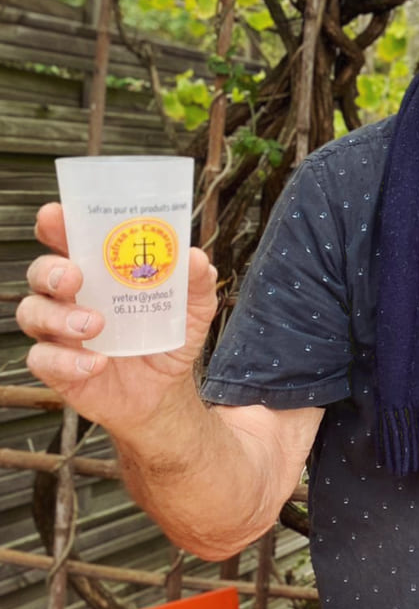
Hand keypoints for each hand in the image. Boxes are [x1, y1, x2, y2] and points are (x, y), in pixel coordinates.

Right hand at [17, 203, 219, 438]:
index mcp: (95, 273)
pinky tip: (96, 363)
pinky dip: (67, 361)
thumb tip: (195, 257)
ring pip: (33, 313)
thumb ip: (195, 284)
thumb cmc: (165, 340)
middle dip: (51, 270)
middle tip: (75, 276)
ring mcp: (58, 332)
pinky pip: (44, 359)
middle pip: (41, 273)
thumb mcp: (191, 311)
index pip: (65, 241)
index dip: (55, 226)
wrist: (163, 393)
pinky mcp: (57, 366)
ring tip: (94, 325)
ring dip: (59, 316)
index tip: (55, 216)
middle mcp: (69, 297)